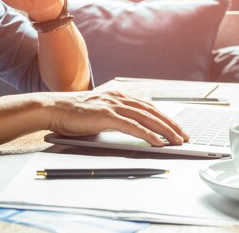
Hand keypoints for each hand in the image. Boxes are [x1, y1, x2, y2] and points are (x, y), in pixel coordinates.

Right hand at [47, 91, 189, 145]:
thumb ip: (114, 115)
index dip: (164, 117)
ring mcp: (112, 105)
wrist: (54, 109)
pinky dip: (148, 134)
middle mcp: (118, 97)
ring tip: (177, 140)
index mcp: (117, 95)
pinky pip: (133, 126)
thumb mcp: (98, 111)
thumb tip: (129, 127)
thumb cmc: (73, 114)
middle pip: (152, 111)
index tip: (176, 127)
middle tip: (184, 136)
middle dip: (171, 124)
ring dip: (165, 130)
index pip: (147, 106)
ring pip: (146, 117)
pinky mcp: (106, 115)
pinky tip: (158, 142)